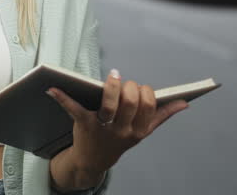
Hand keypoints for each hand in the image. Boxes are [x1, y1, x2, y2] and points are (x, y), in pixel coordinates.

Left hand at [47, 69, 188, 173]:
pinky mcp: (83, 124)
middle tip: (123, 81)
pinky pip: (73, 109)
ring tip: (113, 76)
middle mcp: (122, 130)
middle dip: (129, 87)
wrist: (93, 160)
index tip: (139, 88)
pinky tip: (52, 88)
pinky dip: (62, 97)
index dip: (145, 92)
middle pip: (130, 103)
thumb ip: (162, 116)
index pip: (148, 106)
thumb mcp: (141, 131)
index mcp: (138, 130)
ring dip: (111, 87)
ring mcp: (102, 128)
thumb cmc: (119, 138)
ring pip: (109, 105)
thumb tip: (184, 103)